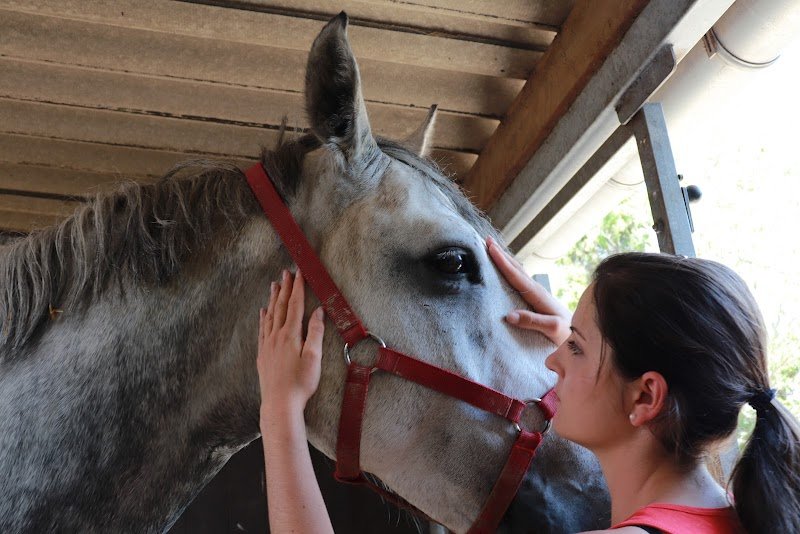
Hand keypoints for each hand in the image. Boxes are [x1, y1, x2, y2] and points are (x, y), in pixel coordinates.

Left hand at [257, 269, 324, 422]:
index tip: (299, 272)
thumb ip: (316, 333)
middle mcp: (276, 336)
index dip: (298, 287)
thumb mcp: (314, 358)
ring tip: (274, 285)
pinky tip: (263, 312)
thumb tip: (318, 312)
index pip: (296, 305)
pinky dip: (263, 317)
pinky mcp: (263, 354)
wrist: (279, 404)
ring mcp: (267, 344)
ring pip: (270, 315)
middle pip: (281, 306)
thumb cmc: (300, 383)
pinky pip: (262, 329)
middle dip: (285, 288)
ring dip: (273, 299)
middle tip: (286, 272)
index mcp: (291, 335)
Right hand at [487, 236, 570, 344]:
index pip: (516, 276)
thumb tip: (509, 316)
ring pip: (517, 272)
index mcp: (537, 295)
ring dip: (504, 260)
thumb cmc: (567, 333)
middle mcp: (536, 290)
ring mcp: (536, 293)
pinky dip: (509, 270)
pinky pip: (518, 280)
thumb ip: (532, 321)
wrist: (580, 335)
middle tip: (487, 240)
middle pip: (515, 268)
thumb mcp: (552, 329)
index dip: (502, 262)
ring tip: (492, 249)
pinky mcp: (535, 299)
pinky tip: (505, 270)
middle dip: (501, 254)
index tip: (491, 248)